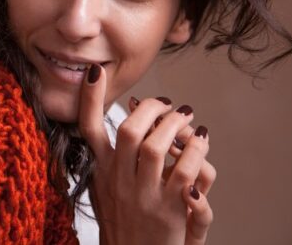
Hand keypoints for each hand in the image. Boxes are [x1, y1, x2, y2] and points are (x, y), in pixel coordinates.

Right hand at [78, 64, 214, 244]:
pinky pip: (186, 173)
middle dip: (151, 109)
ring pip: (157, 147)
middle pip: (129, 131)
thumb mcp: (106, 186)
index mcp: (102, 171)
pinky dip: (196, 153)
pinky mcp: (169, 212)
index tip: (96, 70)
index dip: (90, 98)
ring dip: (176, 127)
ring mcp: (144, 196)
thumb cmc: (124, 222)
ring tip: (188, 119)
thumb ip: (112, 155)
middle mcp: (119, 181)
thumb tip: (121, 117)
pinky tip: (202, 144)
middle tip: (167, 105)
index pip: (88, 129)